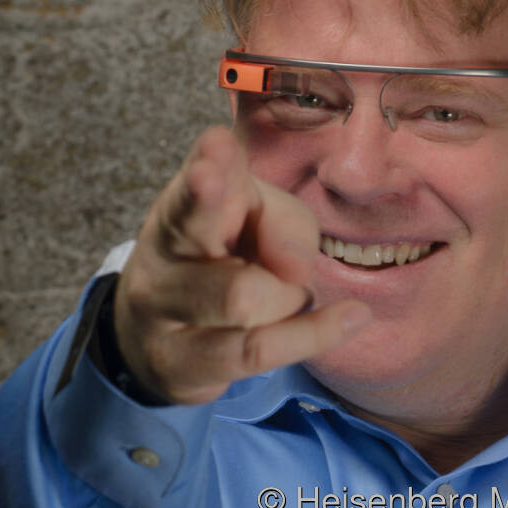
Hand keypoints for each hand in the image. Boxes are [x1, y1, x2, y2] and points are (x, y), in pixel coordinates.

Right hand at [112, 127, 370, 404]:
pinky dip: (313, 333)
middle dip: (208, 200)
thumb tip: (295, 271)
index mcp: (184, 204)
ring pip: (243, 295)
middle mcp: (163, 250)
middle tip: (219, 181)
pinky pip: (258, 348)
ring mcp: (163, 309)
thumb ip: (283, 224)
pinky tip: (353, 317)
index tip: (218, 144)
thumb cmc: (221, 266)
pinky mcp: (178, 364)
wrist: (153, 340)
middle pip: (191, 226)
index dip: (209, 165)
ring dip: (288, 296)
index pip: (197, 178)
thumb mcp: (254, 226)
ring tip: (295, 295)